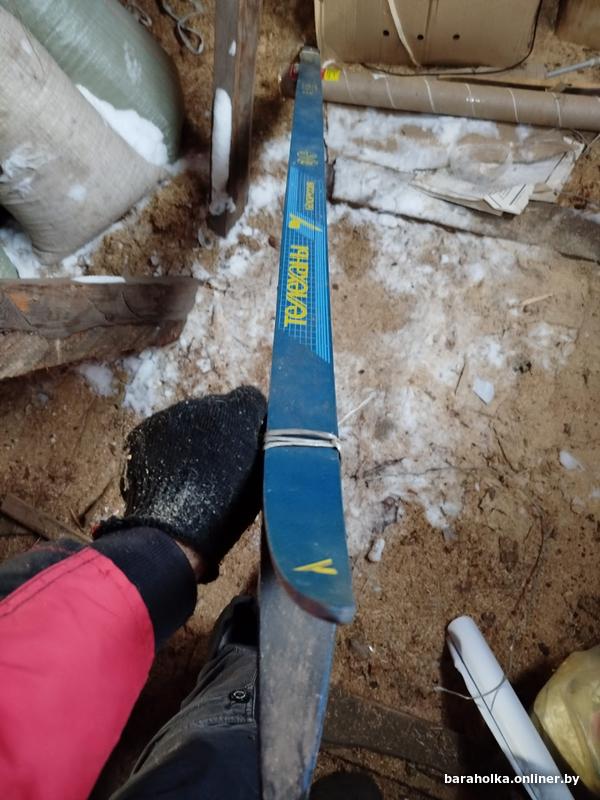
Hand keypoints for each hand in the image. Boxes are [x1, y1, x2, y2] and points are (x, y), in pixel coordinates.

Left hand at [96, 386, 266, 581]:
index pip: (250, 399)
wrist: (173, 533)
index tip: (252, 441)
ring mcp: (168, 416)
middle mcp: (202, 405)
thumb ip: (260, 448)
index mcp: (237, 413)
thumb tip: (258, 438)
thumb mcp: (259, 478)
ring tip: (190, 473)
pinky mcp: (143, 431)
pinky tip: (168, 475)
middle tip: (219, 462)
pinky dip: (166, 449)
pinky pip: (161, 433)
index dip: (252, 420)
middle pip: (216, 409)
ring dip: (192, 438)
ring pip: (187, 420)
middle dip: (220, 429)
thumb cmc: (226, 511)